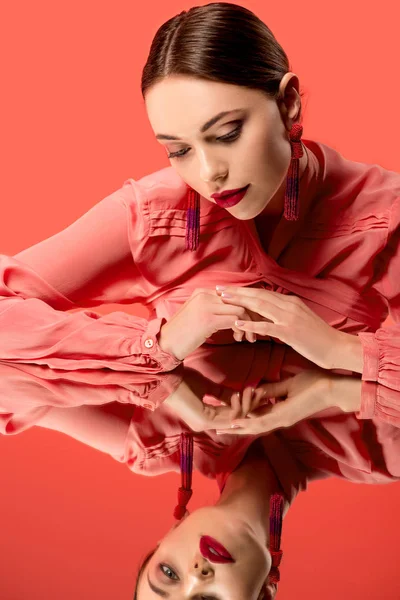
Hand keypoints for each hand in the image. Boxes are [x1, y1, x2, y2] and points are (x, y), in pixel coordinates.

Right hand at [158, 287, 257, 360]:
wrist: (166, 344)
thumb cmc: (182, 333)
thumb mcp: (197, 315)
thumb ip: (213, 308)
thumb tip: (233, 312)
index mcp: (202, 292)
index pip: (232, 294)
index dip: (245, 308)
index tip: (251, 321)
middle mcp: (205, 295)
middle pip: (239, 300)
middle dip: (251, 316)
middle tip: (254, 331)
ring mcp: (206, 306)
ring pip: (239, 310)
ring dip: (248, 325)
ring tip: (247, 338)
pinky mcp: (208, 319)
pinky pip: (234, 321)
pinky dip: (241, 330)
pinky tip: (239, 338)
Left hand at [164, 368, 252, 431]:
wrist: (167, 377)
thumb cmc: (183, 380)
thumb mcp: (208, 387)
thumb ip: (222, 394)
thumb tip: (238, 396)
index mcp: (205, 418)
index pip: (230, 415)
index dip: (244, 405)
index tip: (255, 393)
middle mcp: (205, 424)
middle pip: (235, 419)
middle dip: (249, 406)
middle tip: (258, 392)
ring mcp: (205, 424)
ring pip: (234, 419)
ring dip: (245, 405)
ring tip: (250, 391)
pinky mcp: (205, 420)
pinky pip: (228, 417)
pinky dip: (236, 406)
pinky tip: (238, 394)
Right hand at [214, 370, 361, 435]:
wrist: (331, 387)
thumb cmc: (313, 383)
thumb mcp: (286, 384)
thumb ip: (271, 389)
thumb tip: (255, 389)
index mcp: (279, 411)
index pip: (256, 417)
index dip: (240, 416)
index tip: (226, 413)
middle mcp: (279, 419)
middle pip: (252, 426)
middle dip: (234, 427)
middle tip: (217, 429)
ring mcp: (282, 419)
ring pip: (255, 426)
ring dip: (238, 427)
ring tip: (222, 428)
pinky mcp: (285, 416)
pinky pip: (264, 421)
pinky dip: (250, 422)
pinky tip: (238, 422)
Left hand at [216, 286, 352, 369]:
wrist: (336, 348)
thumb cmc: (317, 338)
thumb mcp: (300, 320)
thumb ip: (284, 315)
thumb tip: (268, 314)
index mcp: (291, 301)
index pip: (263, 293)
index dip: (244, 290)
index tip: (229, 289)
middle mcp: (289, 305)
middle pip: (258, 295)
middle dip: (237, 292)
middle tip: (219, 289)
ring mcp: (289, 318)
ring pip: (260, 306)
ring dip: (240, 302)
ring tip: (223, 300)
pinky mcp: (290, 332)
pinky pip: (266, 326)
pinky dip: (250, 324)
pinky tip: (237, 323)